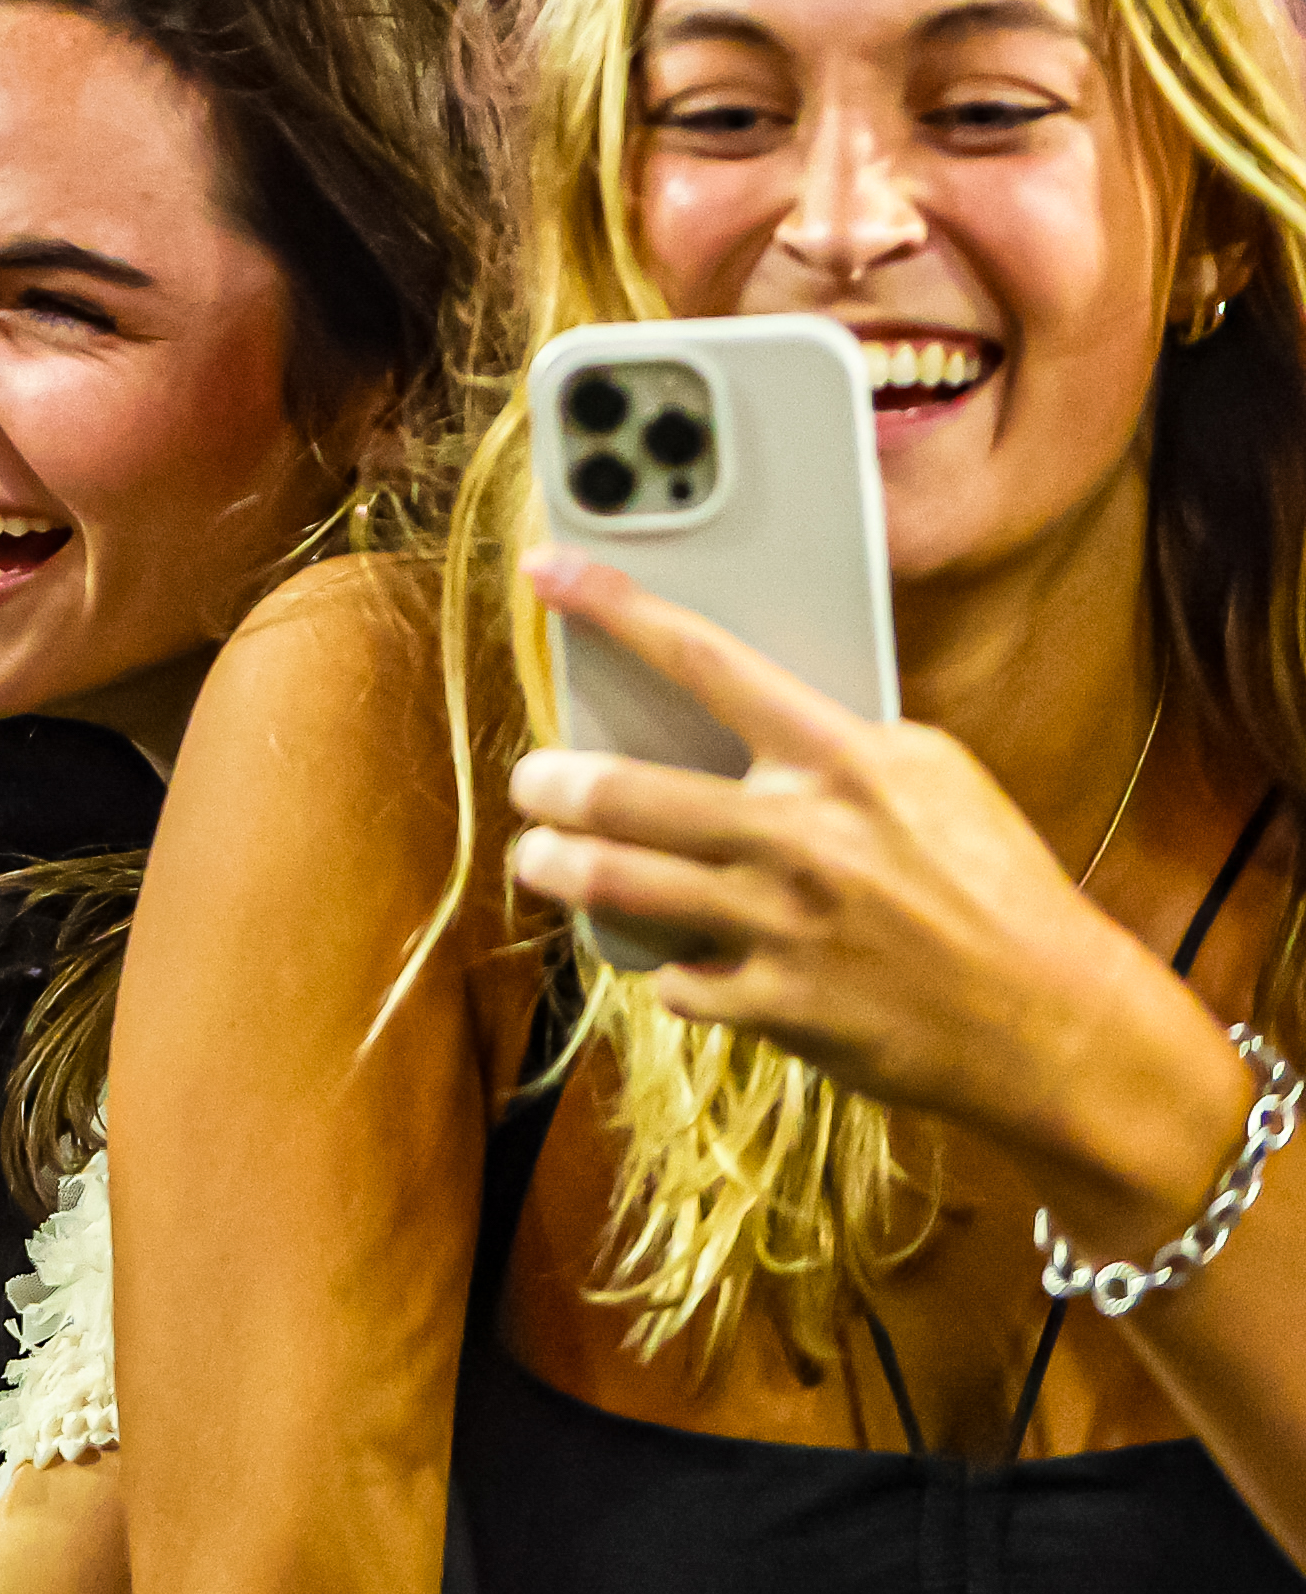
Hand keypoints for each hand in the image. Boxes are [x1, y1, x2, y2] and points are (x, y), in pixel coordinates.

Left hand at [508, 551, 1258, 1246]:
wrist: (1061, 1022)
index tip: (546, 571)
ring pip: (616, 880)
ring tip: (540, 856)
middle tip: (533, 782)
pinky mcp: (781, 1005)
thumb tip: (730, 723)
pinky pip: (674, 979)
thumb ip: (830, 747)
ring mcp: (787, 923)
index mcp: (847, 759)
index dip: (615, 607)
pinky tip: (675, 959)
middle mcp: (805, 834)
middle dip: (551, 784)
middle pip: (623, 788)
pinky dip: (667, 968)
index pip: (706, 658)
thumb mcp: (931, 780)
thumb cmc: (995, 889)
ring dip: (557, 866)